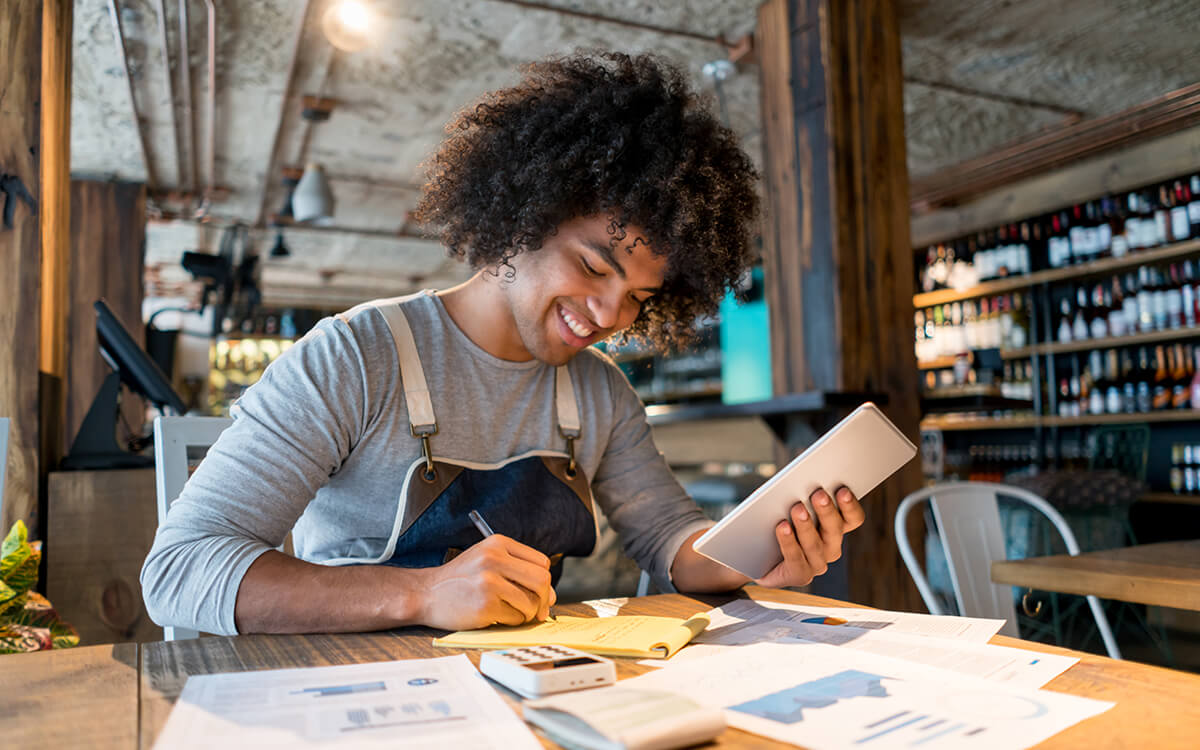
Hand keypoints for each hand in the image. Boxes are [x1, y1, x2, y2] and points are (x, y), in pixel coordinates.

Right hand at [415, 535, 556, 630]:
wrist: (426, 593)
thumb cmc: (461, 578)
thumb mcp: (487, 559)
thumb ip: (518, 571)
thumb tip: (551, 596)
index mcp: (498, 543)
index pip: (541, 562)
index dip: (545, 581)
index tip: (540, 593)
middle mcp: (494, 559)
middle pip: (541, 580)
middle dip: (544, 599)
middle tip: (538, 611)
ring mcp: (489, 582)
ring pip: (531, 602)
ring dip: (527, 613)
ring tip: (511, 612)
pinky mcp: (485, 605)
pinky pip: (515, 617)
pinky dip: (512, 621)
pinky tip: (497, 615)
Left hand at [755, 487, 864, 587]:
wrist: (754, 553)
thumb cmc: (774, 521)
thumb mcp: (789, 504)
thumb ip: (801, 494)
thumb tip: (803, 480)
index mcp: (836, 527)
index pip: (853, 518)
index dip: (850, 506)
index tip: (843, 490)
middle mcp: (831, 547)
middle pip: (835, 529)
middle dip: (827, 511)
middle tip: (818, 494)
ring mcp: (816, 564)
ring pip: (815, 545)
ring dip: (806, 526)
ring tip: (797, 508)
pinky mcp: (799, 575)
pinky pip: (796, 559)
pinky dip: (789, 542)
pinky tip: (782, 527)